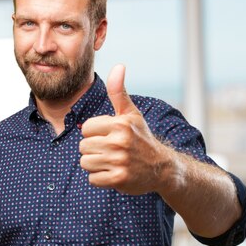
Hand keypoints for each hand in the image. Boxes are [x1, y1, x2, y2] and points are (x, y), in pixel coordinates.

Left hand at [79, 64, 171, 194]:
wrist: (161, 167)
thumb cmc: (141, 138)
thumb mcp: (131, 114)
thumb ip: (119, 92)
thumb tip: (118, 66)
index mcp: (120, 124)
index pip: (85, 128)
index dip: (94, 133)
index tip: (108, 136)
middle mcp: (120, 142)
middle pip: (83, 146)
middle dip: (93, 149)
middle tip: (111, 151)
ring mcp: (119, 162)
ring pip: (86, 162)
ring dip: (95, 164)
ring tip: (111, 161)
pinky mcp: (118, 179)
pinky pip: (92, 179)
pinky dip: (100, 178)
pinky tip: (113, 173)